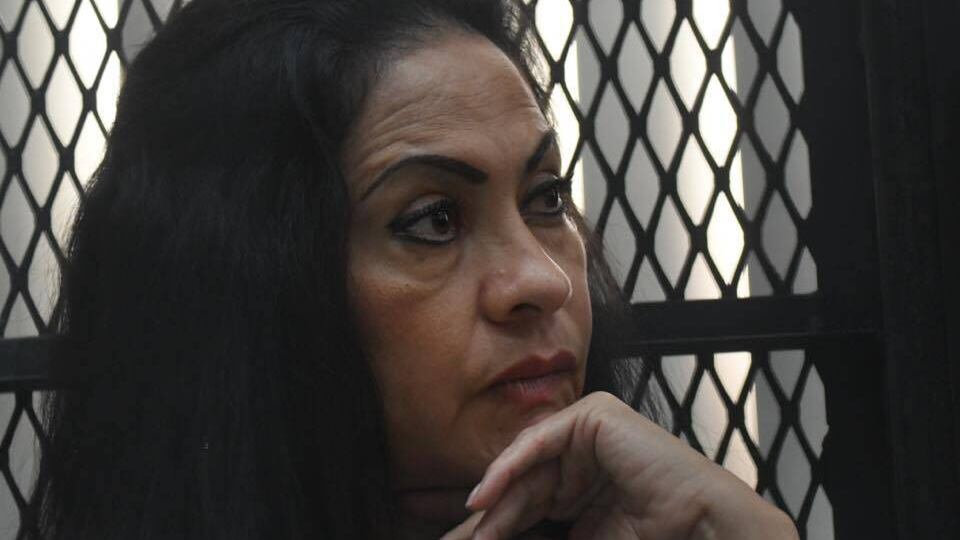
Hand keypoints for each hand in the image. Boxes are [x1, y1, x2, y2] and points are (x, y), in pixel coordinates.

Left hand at [441, 392, 798, 539]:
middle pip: (525, 485)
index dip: (499, 525)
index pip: (529, 505)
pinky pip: (540, 441)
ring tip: (473, 526)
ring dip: (497, 498)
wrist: (698, 525)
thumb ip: (545, 535)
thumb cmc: (652, 535)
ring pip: (530, 465)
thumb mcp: (584, 536)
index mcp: (581, 487)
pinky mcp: (594, 415)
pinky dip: (510, 467)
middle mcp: (582, 457)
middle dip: (492, 515)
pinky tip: (485, 494)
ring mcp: (589, 432)